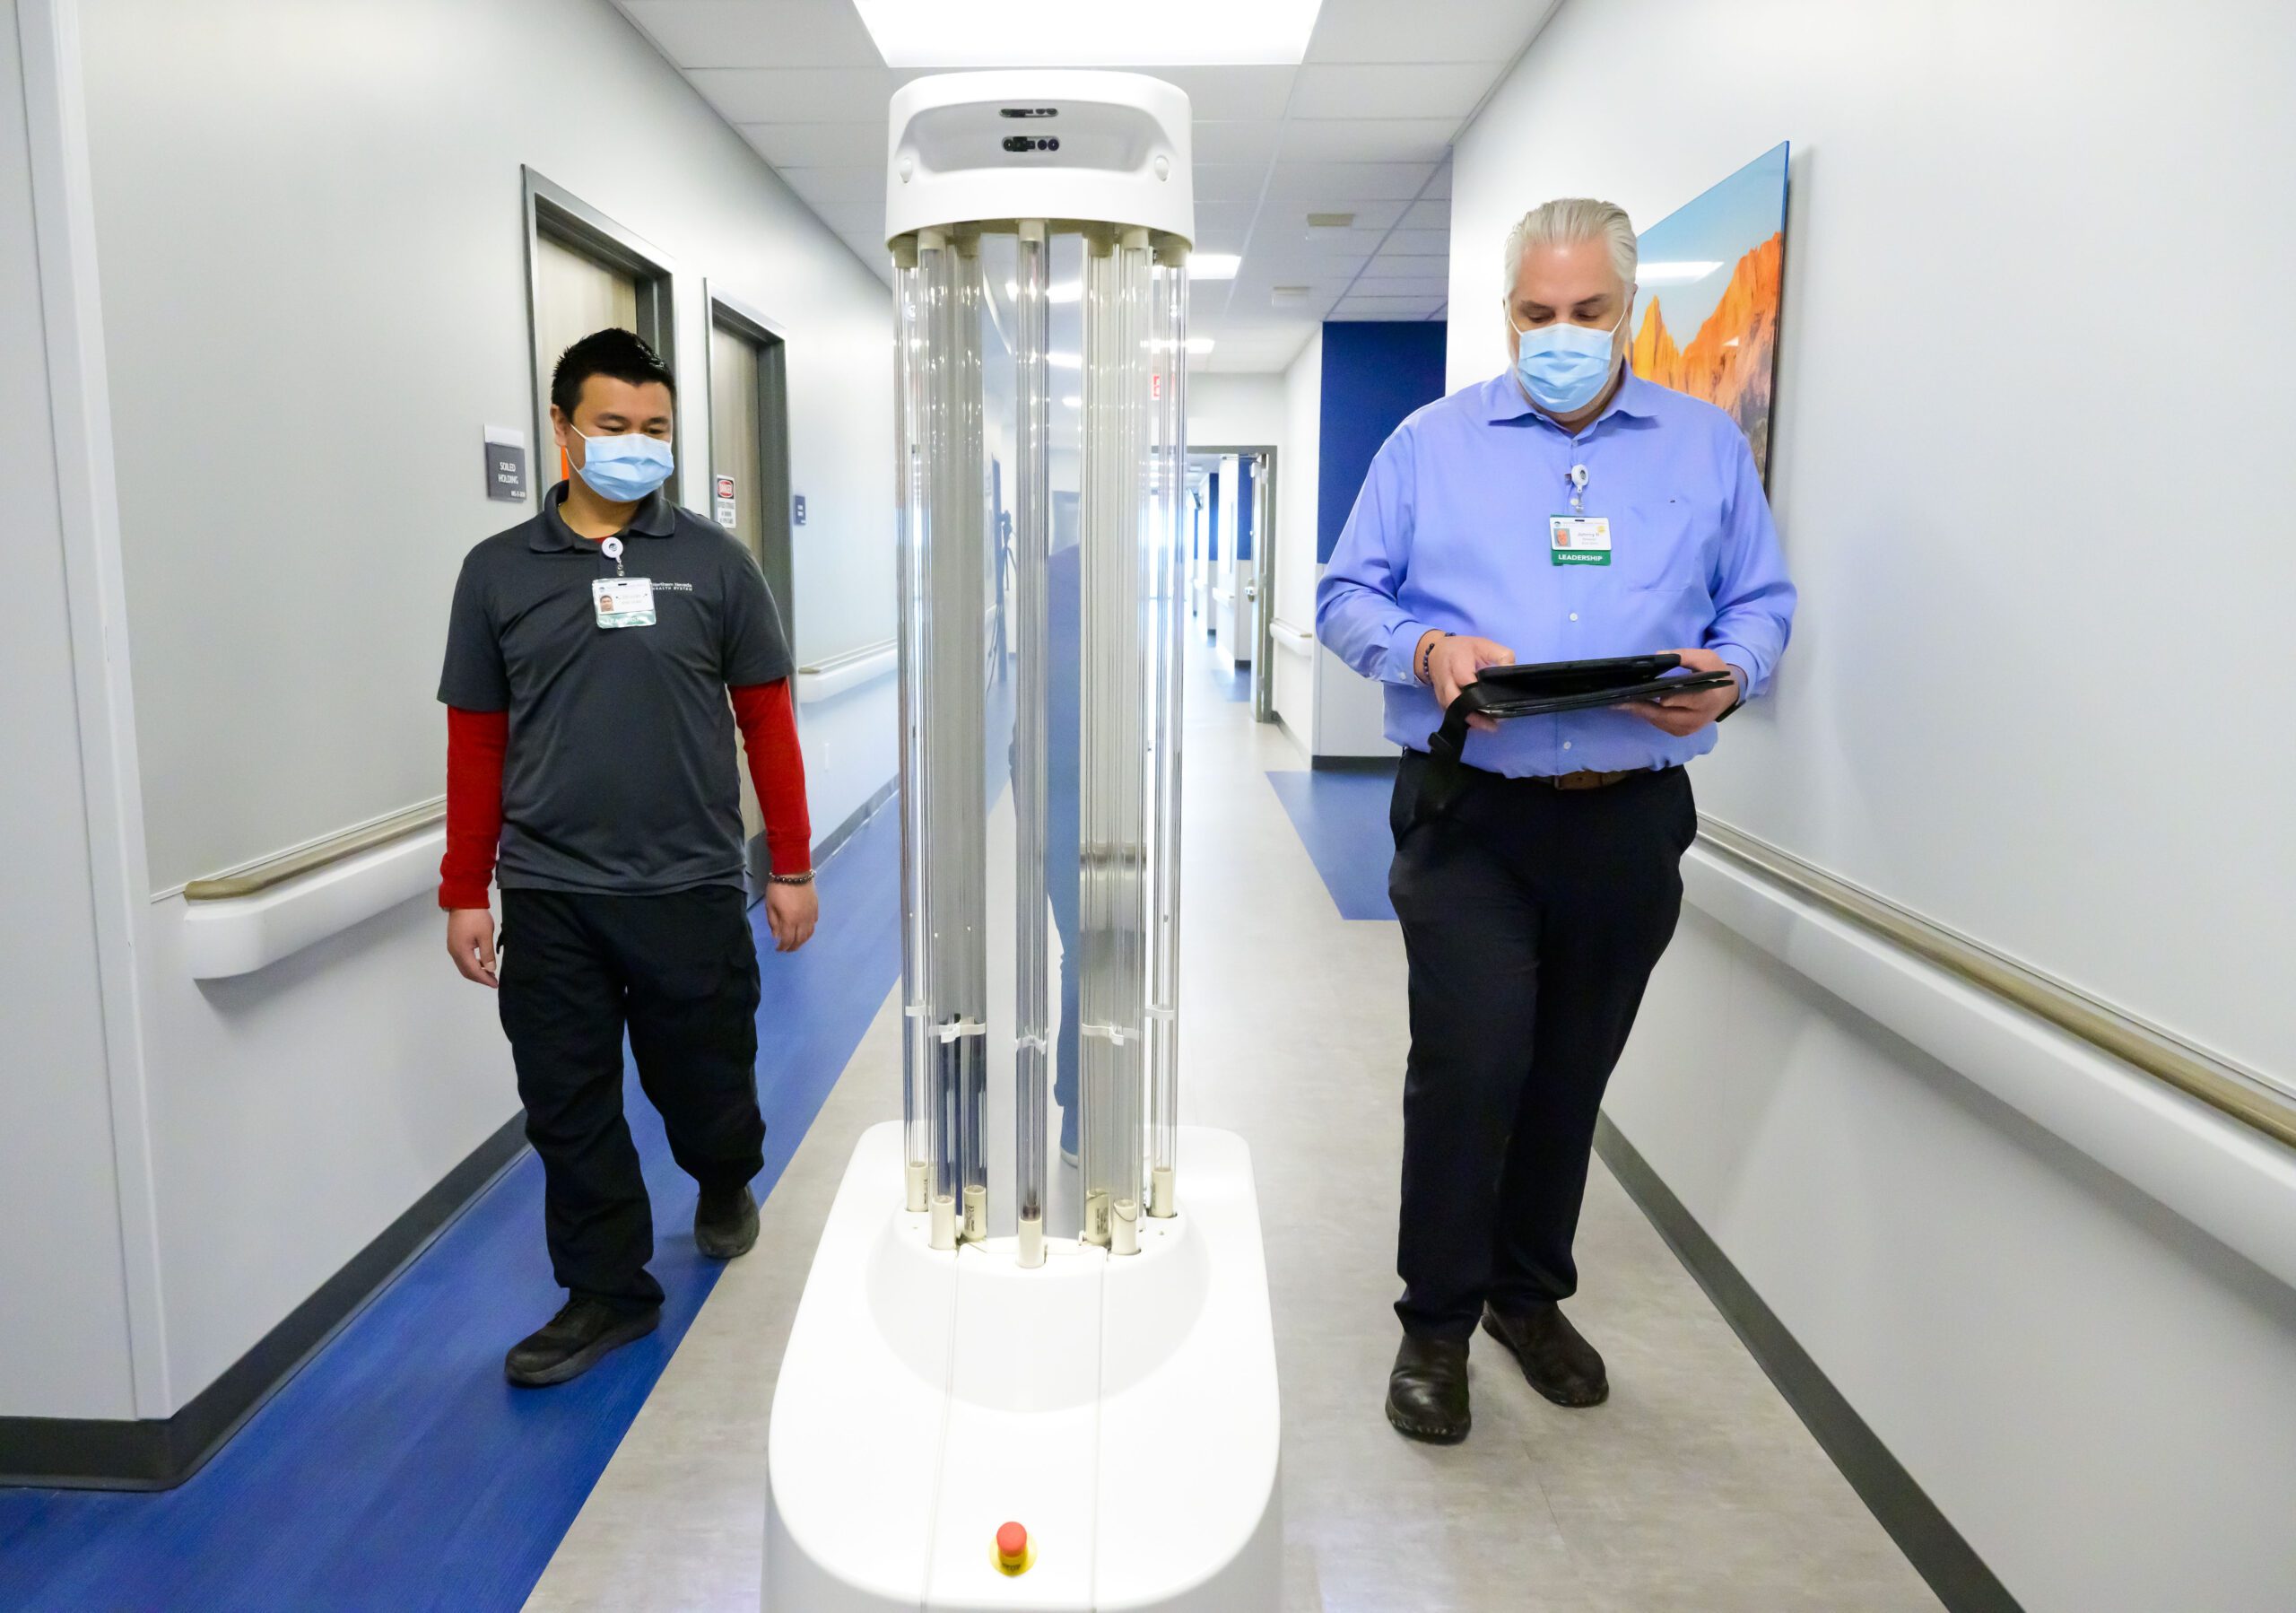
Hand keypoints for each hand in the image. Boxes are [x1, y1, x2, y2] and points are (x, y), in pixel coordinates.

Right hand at [446, 908, 497, 986]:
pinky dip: (472, 963)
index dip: (484, 979)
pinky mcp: (454, 942)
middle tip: (493, 980)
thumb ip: (487, 954)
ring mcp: (452, 946)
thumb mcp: (485, 935)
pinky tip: (481, 961)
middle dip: (480, 978)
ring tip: (489, 972)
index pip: (473, 972)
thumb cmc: (476, 917)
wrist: (463, 900)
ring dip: (475, 971)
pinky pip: (462, 958)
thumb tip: (490, 969)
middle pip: (466, 971)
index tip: (495, 984)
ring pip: (463, 965)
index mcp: (461, 951)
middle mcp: (454, 951)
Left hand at [765, 880, 818, 951]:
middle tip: (787, 949)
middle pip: (800, 939)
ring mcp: (811, 914)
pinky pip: (814, 924)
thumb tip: (777, 936)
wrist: (794, 871)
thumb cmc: (778, 888)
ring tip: (796, 942)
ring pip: (809, 933)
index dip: (783, 947)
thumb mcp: (770, 905)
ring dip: (802, 941)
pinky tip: (804, 929)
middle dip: (793, 947)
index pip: (788, 940)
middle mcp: (803, 920)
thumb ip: (773, 922)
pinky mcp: (816, 908)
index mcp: (790, 920)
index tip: (778, 949)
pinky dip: (809, 930)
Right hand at [1418, 632, 1516, 732]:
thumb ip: (1502, 656)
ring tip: (1490, 726)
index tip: (1497, 702)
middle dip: (1474, 715)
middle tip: (1494, 724)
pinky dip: (1464, 720)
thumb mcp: (1485, 645)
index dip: (1479, 693)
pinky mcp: (1440, 701)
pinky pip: (1451, 713)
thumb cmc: (1464, 649)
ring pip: (1452, 711)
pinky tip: (1479, 724)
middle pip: (1454, 701)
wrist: (1436, 652)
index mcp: (1457, 662)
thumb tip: (1511, 672)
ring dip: (1470, 721)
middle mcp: (1446, 679)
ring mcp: (1440, 692)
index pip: (1465, 680)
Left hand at [1620, 647, 1743, 736]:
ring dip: (1640, 711)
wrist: (1726, 696)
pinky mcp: (1680, 732)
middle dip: (1639, 706)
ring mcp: (1688, 728)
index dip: (1658, 697)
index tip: (1637, 691)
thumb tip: (1658, 655)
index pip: (1679, 699)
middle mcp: (1696, 719)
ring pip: (1658, 721)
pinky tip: (1633, 705)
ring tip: (1619, 700)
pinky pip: (1659, 724)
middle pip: (1662, 714)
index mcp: (1706, 699)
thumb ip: (1685, 656)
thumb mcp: (1706, 658)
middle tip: (1616, 698)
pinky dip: (1647, 714)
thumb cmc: (1716, 674)